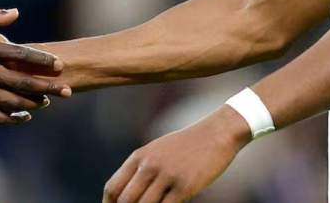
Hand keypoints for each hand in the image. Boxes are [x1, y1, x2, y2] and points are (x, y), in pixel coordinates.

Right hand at [0, 7, 70, 124]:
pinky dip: (11, 118)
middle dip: (47, 86)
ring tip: (47, 103)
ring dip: (32, 103)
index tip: (59, 64)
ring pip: (11, 101)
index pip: (21, 55)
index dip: (42, 61)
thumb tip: (17, 13)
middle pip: (22, 81)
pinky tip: (24, 117)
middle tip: (66, 90)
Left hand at [103, 106, 251, 202]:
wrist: (216, 134)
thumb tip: (128, 194)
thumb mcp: (158, 151)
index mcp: (139, 157)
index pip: (113, 188)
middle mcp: (149, 165)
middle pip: (125, 201)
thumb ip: (142, 169)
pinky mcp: (185, 186)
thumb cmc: (187, 146)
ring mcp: (167, 176)